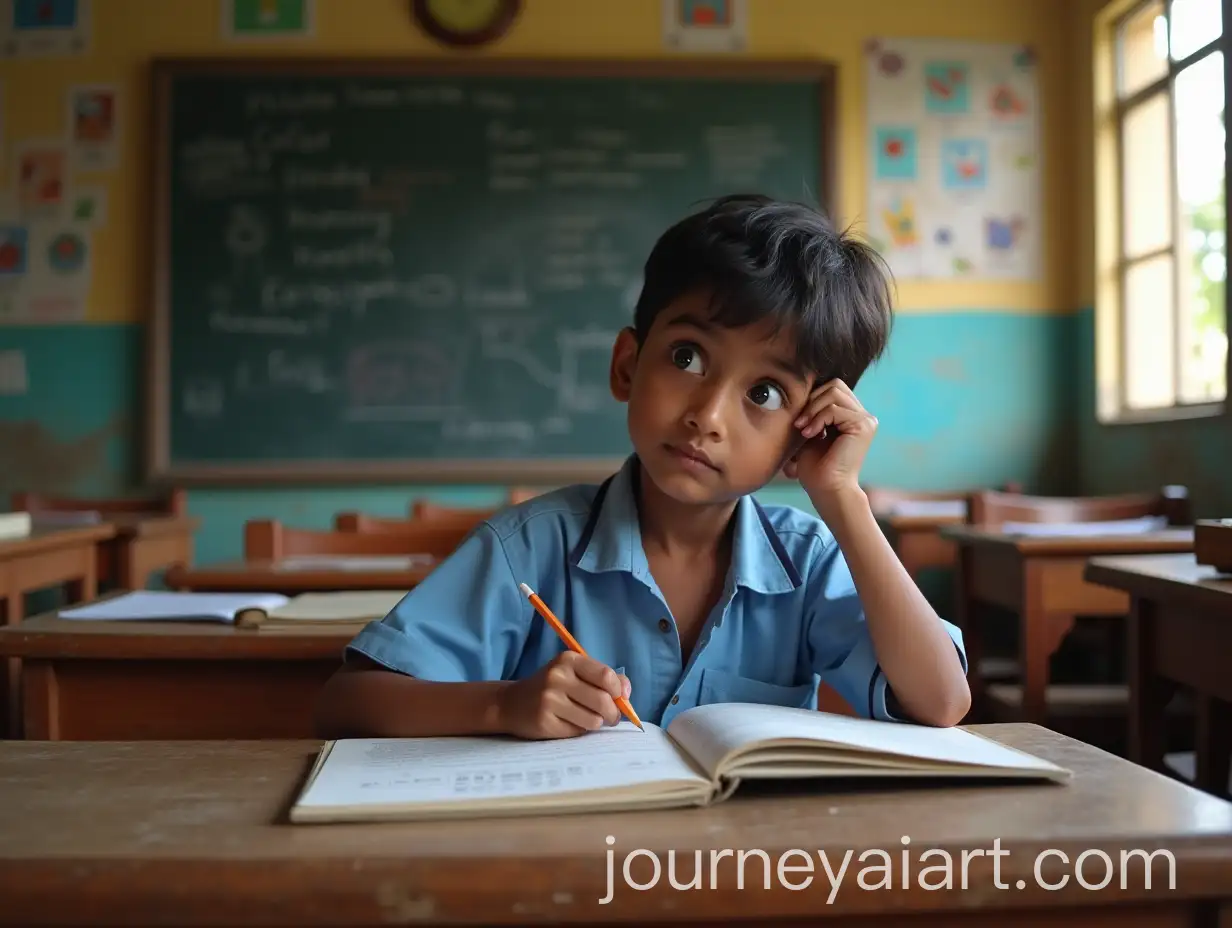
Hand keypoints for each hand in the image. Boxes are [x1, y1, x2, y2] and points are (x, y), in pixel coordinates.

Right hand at [496, 651, 630, 738]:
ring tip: (586, 719)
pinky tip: (567, 723)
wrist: (511, 703)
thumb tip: (627, 692)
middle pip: (603, 701)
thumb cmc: (550, 687)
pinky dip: (579, 731)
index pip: (606, 676)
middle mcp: (557, 676)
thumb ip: (602, 679)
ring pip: (593, 720)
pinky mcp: (544, 722)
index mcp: (568, 660)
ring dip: (596, 723)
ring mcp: (549, 700)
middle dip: (613, 713)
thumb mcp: (574, 673)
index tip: (618, 698)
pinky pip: (577, 732)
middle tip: (610, 717)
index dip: (618, 691)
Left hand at [783, 379, 877, 501]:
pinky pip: (835, 409)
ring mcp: (866, 419)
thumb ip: (813, 410)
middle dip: (811, 401)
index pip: (832, 387)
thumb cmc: (815, 466)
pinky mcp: (864, 425)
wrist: (825, 489)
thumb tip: (800, 386)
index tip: (798, 419)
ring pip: (834, 393)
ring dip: (812, 410)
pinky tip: (810, 434)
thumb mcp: (811, 430)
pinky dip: (818, 419)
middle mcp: (863, 415)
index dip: (812, 397)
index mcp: (852, 415)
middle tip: (799, 423)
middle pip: (834, 385)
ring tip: (804, 430)